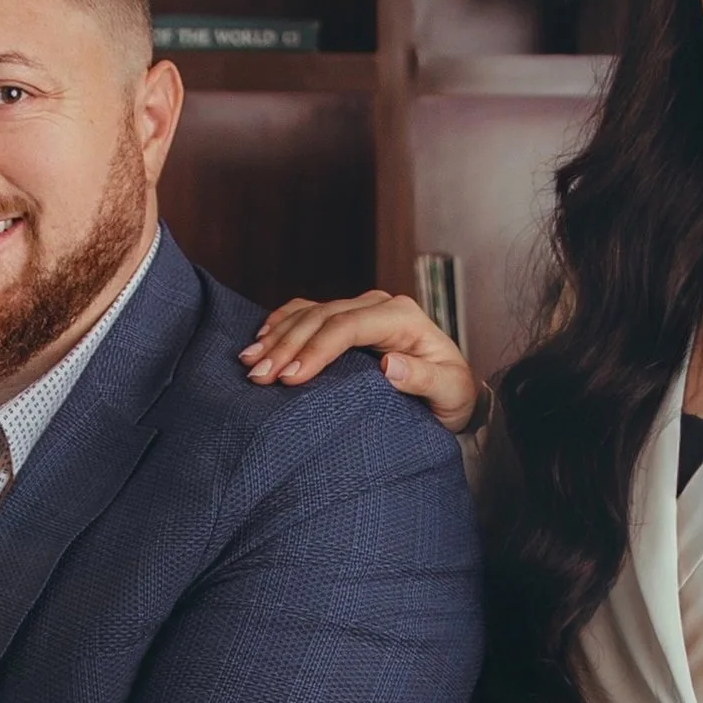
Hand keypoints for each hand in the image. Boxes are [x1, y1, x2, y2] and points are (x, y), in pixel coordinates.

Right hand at [239, 291, 484, 434]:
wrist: (453, 392)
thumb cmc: (453, 396)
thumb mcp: (449, 392)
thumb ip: (423, 379)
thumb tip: (388, 364)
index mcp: (402, 317)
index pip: (348, 326)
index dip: (316, 349)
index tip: (290, 377)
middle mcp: (378, 306)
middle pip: (322, 318)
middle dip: (286, 346)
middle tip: (257, 375)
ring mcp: (360, 309)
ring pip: (309, 313)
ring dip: (276, 336)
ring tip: (248, 362)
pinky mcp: (347, 319)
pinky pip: (307, 313)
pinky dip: (281, 325)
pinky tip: (259, 341)